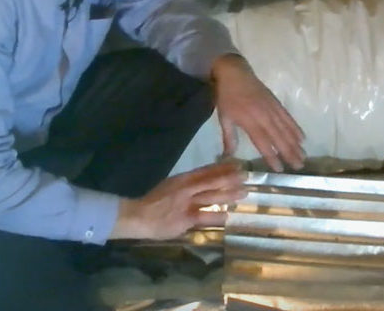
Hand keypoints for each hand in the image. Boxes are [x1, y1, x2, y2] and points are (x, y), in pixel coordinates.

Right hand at [109, 162, 246, 240]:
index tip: (236, 164)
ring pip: (211, 196)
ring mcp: (186, 203)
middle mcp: (186, 188)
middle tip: (246, 175)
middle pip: (211, 181)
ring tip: (243, 192)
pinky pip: (203, 216)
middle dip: (229, 177)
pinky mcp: (185, 218)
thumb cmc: (153, 202)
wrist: (137, 215)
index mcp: (182, 179)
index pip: (205, 171)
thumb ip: (186, 185)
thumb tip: (203, 181)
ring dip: (228, 194)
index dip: (222, 167)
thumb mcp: (169, 186)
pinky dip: (216, 216)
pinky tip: (228, 216)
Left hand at [210, 54, 304, 171]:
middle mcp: (264, 117)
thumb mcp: (224, 117)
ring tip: (303, 156)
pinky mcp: (277, 103)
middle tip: (299, 166)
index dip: (272, 156)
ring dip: (295, 144)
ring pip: (286, 129)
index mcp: (249, 121)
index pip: (263, 142)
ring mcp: (272, 109)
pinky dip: (296, 128)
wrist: (234, 73)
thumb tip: (227, 156)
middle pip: (279, 138)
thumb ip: (229, 138)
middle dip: (289, 153)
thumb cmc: (226, 96)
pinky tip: (302, 138)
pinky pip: (288, 118)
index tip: (279, 169)